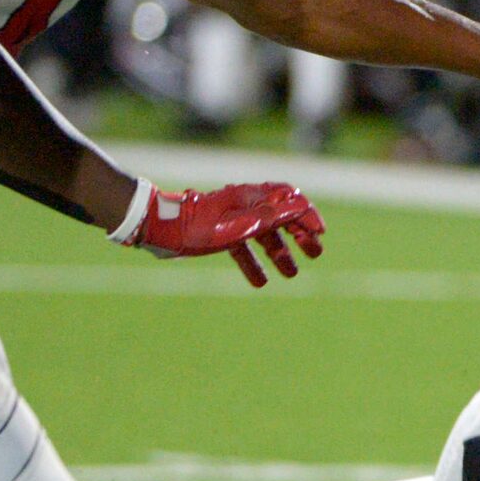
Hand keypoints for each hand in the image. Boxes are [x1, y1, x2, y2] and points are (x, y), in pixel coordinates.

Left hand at [113, 180, 325, 286]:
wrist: (159, 228)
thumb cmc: (197, 226)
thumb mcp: (237, 226)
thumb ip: (269, 217)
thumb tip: (299, 205)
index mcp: (251, 198)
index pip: (289, 200)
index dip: (307, 215)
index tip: (320, 233)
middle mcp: (245, 206)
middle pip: (281, 217)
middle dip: (300, 235)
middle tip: (315, 253)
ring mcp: (233, 219)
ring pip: (264, 236)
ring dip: (279, 254)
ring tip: (291, 275)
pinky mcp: (221, 234)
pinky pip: (243, 248)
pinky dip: (253, 263)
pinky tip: (259, 282)